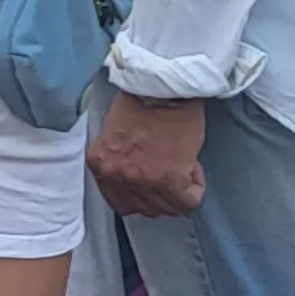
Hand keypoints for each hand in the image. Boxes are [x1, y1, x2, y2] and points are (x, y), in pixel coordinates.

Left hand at [87, 94, 208, 218]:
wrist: (163, 86)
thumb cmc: (143, 103)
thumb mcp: (116, 139)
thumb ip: (121, 165)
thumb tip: (138, 185)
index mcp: (99, 164)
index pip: (120, 203)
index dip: (142, 195)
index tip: (154, 180)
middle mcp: (114, 176)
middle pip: (145, 209)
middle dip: (162, 195)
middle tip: (172, 171)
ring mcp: (139, 179)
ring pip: (167, 208)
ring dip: (179, 192)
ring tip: (182, 164)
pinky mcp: (167, 179)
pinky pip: (188, 201)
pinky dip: (195, 188)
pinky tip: (192, 165)